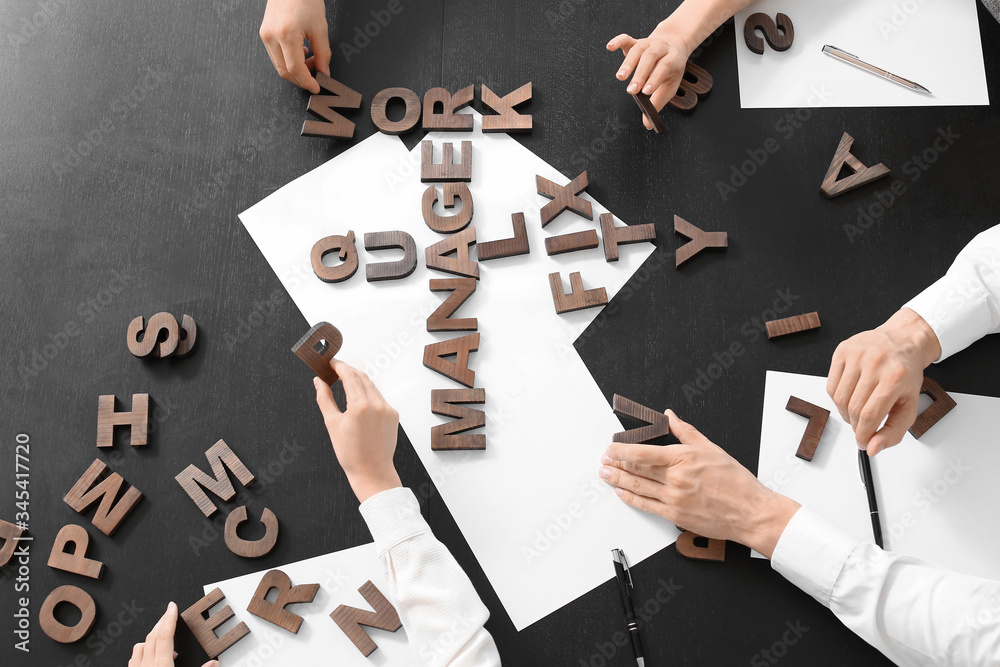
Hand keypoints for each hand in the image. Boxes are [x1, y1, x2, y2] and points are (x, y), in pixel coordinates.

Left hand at [128, 602, 216, 666]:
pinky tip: (147, 654)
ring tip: (160, 636)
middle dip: (162, 621)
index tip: (172, 606)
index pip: (165, 635)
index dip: (169, 618)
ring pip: (140, 646)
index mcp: (162, 665)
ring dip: (150, 638)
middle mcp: (146, 665)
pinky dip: (141, 651)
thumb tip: (214, 663)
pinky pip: (133, 658)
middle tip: (169, 612)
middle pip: (153, 636)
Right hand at [259, 0, 331, 93]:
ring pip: (279, 65)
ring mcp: (265, 35)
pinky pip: (275, 56)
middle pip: (284, 71)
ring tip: (311, 60)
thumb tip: (324, 71)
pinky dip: (289, 61)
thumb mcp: (320, 27)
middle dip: (301, 78)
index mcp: (286, 35)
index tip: (316, 86)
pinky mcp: (264, 34)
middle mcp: (271, 37)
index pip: (295, 69)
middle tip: (316, 75)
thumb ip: (323, 53)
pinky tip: (301, 54)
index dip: (307, 82)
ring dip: (295, 70)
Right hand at [314, 360, 401, 502]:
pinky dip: (368, 394)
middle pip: (362, 377)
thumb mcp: (332, 424)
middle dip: (348, 371)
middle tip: (335, 370)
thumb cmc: (350, 453)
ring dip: (359, 381)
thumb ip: (325, 399)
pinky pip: (380, 398)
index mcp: (360, 405)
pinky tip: (359, 399)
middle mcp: (377, 404)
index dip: (339, 366)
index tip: (331, 362)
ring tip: (345, 383)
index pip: (349, 375)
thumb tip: (319, 381)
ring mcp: (388, 409)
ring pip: (372, 386)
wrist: (372, 472)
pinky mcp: (394, 415)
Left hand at [599, 411, 798, 558]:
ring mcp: (674, 500)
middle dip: (615, 464)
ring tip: (604, 474)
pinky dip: (631, 499)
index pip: (642, 454)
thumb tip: (670, 417)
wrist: (750, 512)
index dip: (621, 451)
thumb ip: (686, 432)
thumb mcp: (711, 448)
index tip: (611, 447)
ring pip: (638, 488)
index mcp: (683, 459)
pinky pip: (647, 506)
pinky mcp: (675, 516)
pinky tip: (621, 493)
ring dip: (617, 480)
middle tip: (603, 460)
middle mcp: (675, 479)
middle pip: (636, 471)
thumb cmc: (735, 481)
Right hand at [607, 22, 690, 129]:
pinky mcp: (636, 41)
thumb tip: (648, 124)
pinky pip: (627, 38)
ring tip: (620, 77)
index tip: (645, 92)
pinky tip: (610, 47)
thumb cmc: (671, 69)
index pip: (664, 67)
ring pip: (638, 49)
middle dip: (640, 74)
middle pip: (650, 58)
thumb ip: (658, 103)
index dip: (655, 79)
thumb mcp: (670, 85)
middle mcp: (661, 48)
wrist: (674, 42)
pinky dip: (618, 41)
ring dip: (628, 63)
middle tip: (631, 91)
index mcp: (673, 58)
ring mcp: (648, 42)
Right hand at [827, 308, 940, 455]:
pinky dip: (837, 398)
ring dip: (845, 413)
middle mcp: (875, 363)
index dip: (863, 434)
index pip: (870, 415)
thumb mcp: (910, 405)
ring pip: (839, 398)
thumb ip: (894, 431)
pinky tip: (850, 396)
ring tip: (857, 411)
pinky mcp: (842, 351)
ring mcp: (857, 355)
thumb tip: (873, 447)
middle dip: (855, 425)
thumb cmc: (905, 373)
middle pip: (853, 408)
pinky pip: (831, 385)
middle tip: (862, 426)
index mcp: (895, 377)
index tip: (863, 442)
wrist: (901, 341)